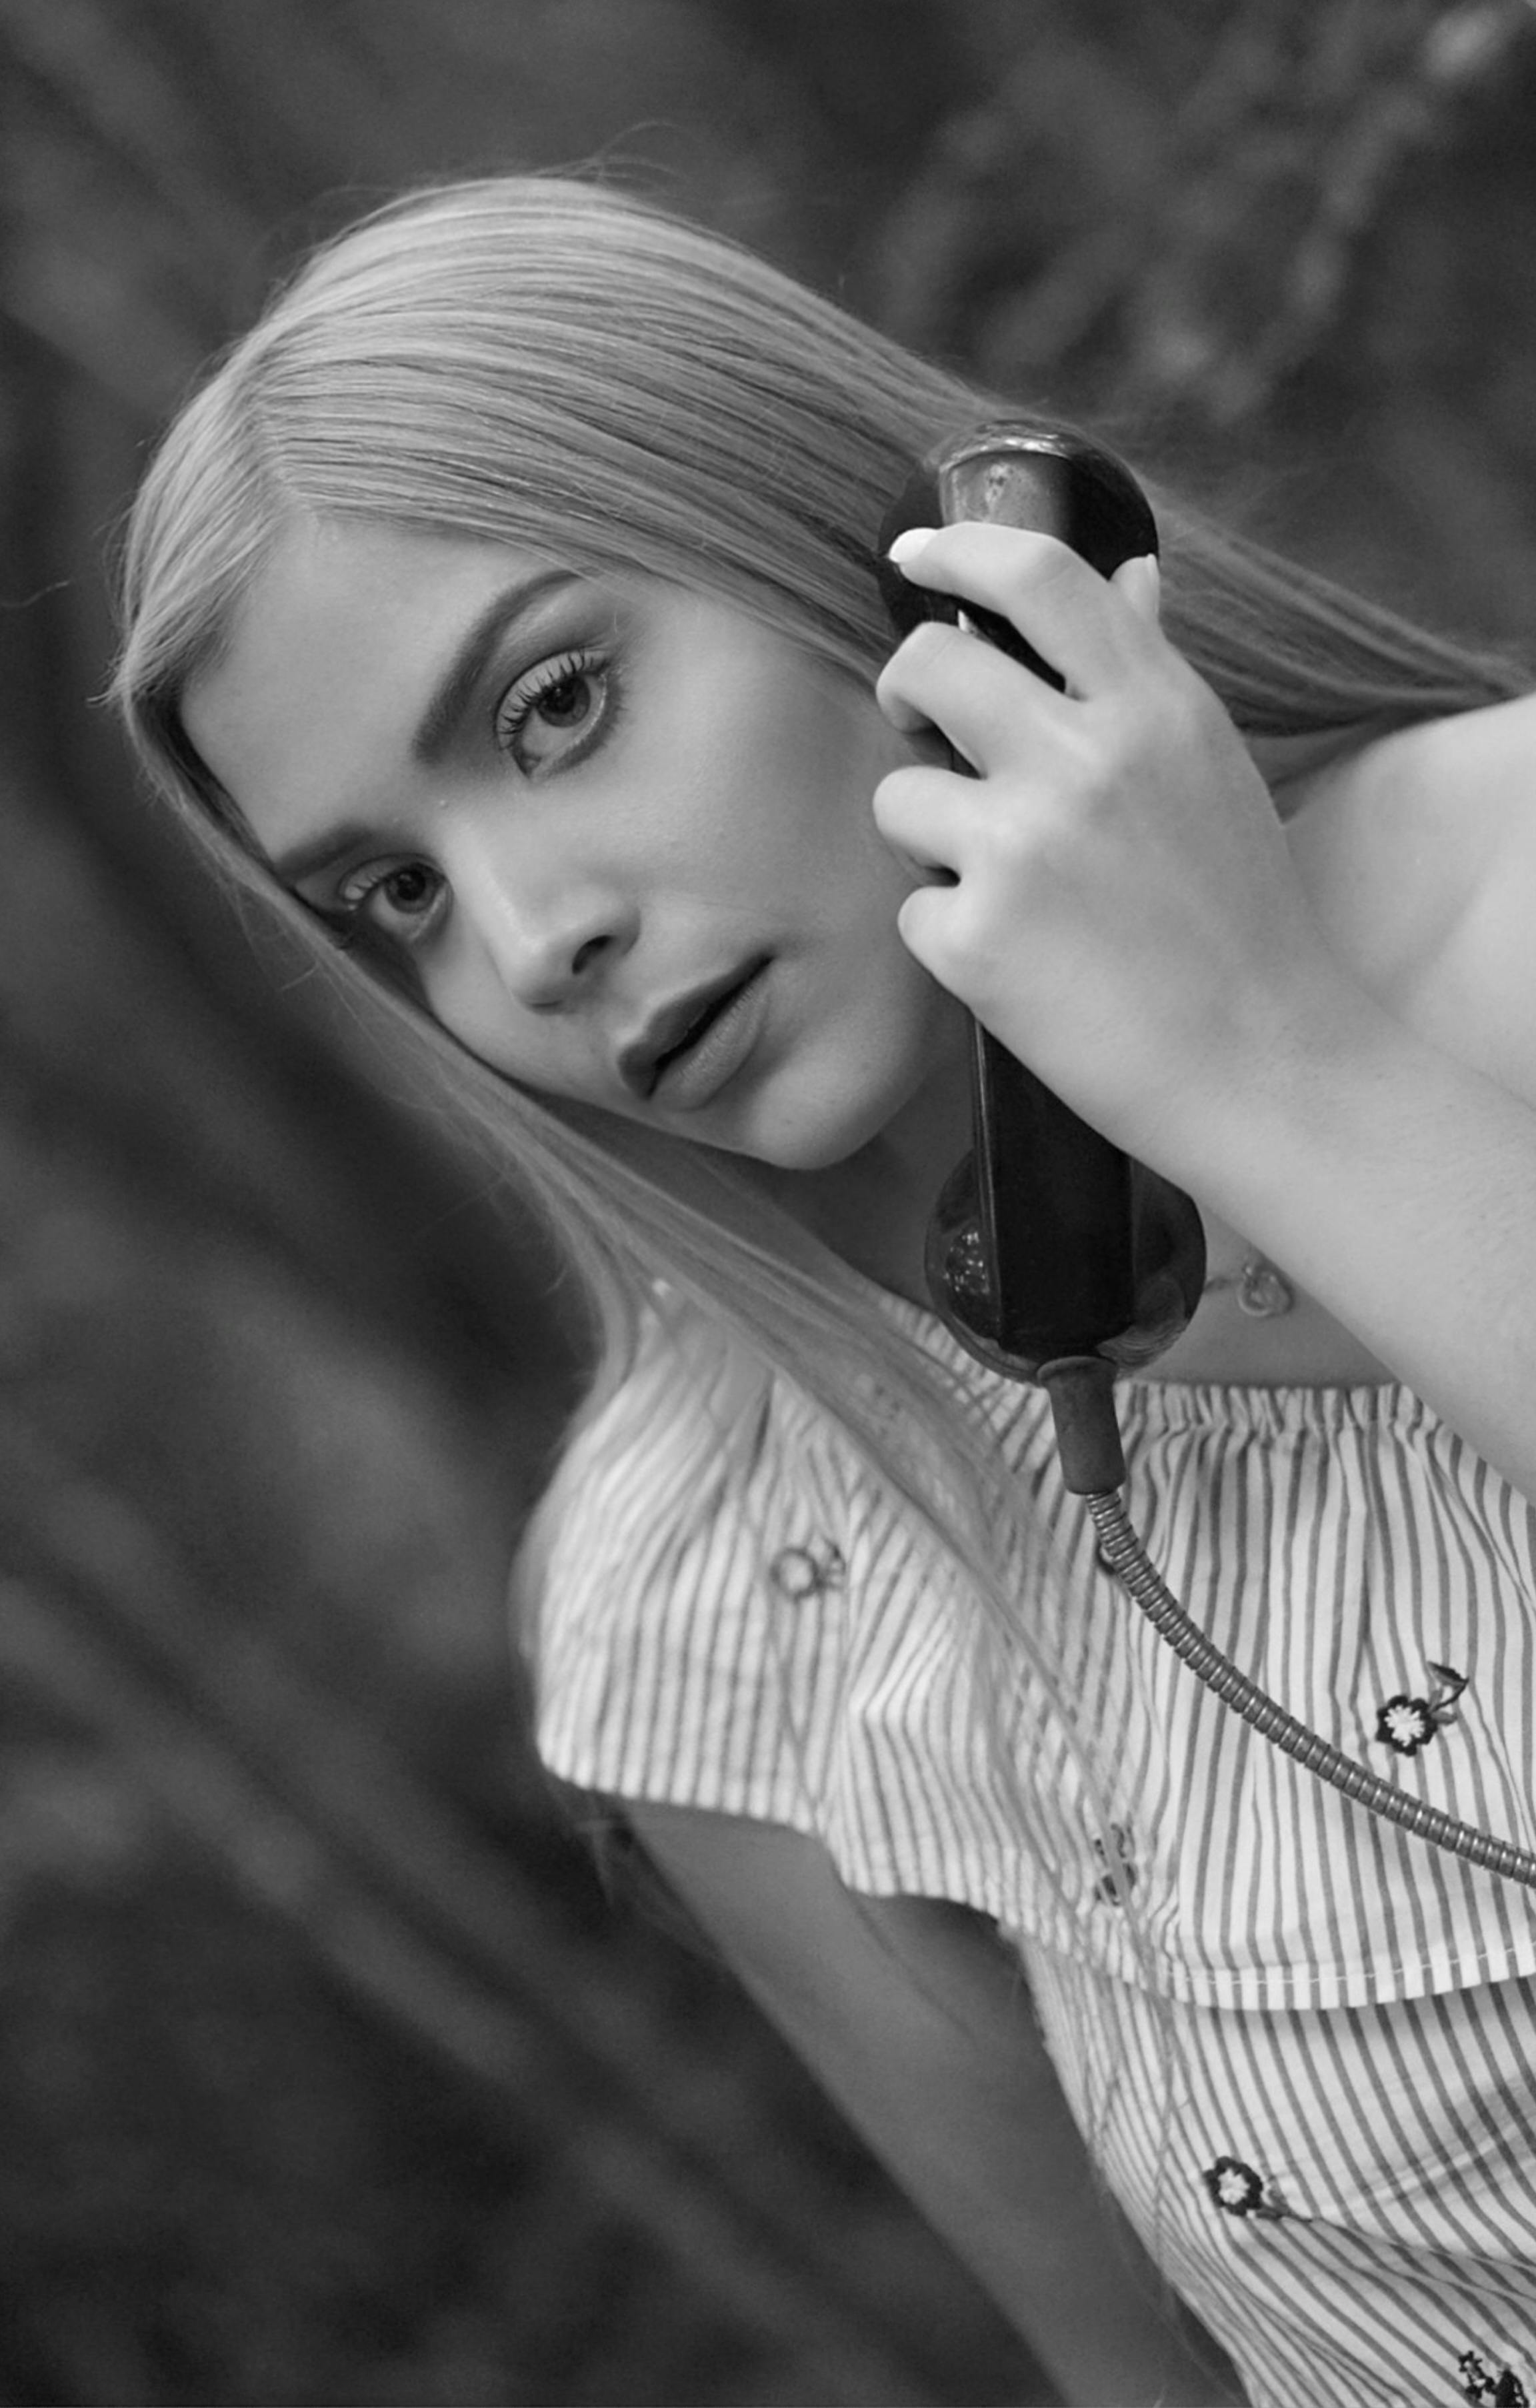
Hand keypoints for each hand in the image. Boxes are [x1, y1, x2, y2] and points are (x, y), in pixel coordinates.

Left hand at [872, 523, 1353, 1175]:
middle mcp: (1080, 761)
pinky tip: (1022, 966)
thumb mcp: (1213, 770)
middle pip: (928, 665)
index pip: (1037, 579)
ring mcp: (1019, 849)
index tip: (916, 557)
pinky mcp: (972, 940)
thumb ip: (1153, 673)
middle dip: (904, 693)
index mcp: (1151, 708)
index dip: (958, 551)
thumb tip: (1131, 581)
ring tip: (1010, 889)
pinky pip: (913, 908)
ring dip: (932, 838)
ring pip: (899, 795)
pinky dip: (950, 938)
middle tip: (922, 729)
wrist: (1262, 1066)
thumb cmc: (1241, 922)